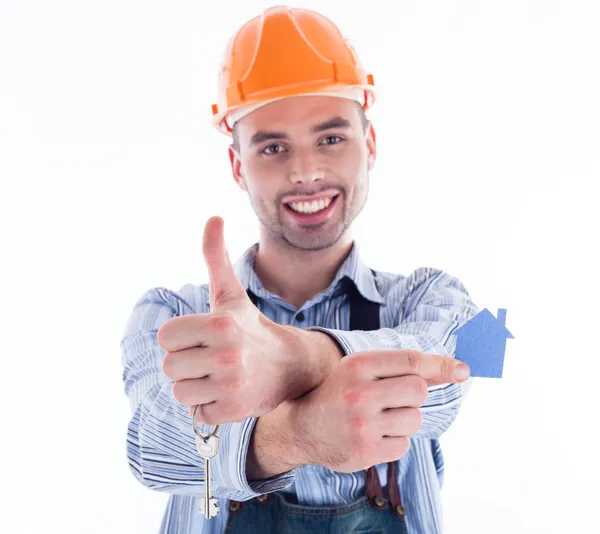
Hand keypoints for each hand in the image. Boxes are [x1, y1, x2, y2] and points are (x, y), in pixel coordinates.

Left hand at [157, 216, 303, 424]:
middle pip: (170, 366)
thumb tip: (213, 217)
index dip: (181, 337)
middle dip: (187, 363)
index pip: (166, 336)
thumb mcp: (230, 294)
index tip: (202, 336)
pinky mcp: (234, 410)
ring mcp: (231, 384)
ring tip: (219, 376)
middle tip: (212, 358)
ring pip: (181, 392)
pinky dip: (209, 406)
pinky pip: (197, 413)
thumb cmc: (250, 326)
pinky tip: (228, 392)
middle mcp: (226, 354)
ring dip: (196, 386)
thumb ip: (215, 257)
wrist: (289, 365)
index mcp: (220, 323)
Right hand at [289, 349, 470, 472]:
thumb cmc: (340, 393)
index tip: (463, 370)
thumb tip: (454, 370)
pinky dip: (394, 441)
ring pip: (414, 420)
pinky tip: (372, 436)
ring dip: (404, 420)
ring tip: (378, 418)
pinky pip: (404, 445)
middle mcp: (359, 393)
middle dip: (414, 395)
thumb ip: (403, 370)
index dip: (441, 365)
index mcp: (357, 366)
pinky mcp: (365, 452)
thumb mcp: (362, 372)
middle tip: (394, 398)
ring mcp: (362, 425)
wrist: (302, 427)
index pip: (410, 361)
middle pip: (418, 390)